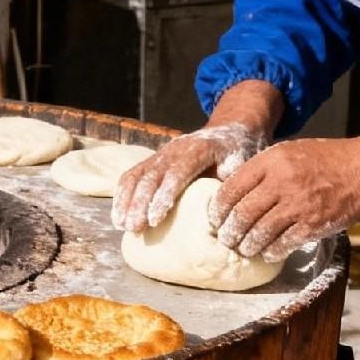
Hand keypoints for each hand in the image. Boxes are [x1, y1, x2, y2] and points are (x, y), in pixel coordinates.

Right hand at [112, 122, 265, 233]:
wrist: (229, 131)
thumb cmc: (237, 152)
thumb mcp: (241, 162)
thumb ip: (230, 180)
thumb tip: (218, 209)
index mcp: (198, 149)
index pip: (176, 173)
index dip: (163, 196)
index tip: (154, 220)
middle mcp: (175, 149)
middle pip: (151, 175)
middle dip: (139, 204)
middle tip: (134, 229)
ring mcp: (161, 154)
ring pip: (136, 175)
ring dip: (126, 201)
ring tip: (123, 226)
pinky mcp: (153, 161)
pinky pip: (131, 175)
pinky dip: (122, 196)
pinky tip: (118, 216)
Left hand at [209, 131, 359, 259]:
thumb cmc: (326, 159)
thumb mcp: (289, 151)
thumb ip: (263, 168)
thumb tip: (233, 188)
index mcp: (271, 162)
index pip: (231, 189)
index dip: (218, 209)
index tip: (215, 219)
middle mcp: (281, 183)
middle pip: (242, 214)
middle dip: (229, 232)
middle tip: (226, 239)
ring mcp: (297, 206)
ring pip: (259, 233)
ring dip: (247, 246)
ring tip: (243, 249)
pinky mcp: (312, 225)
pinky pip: (282, 245)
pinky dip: (270, 252)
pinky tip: (267, 252)